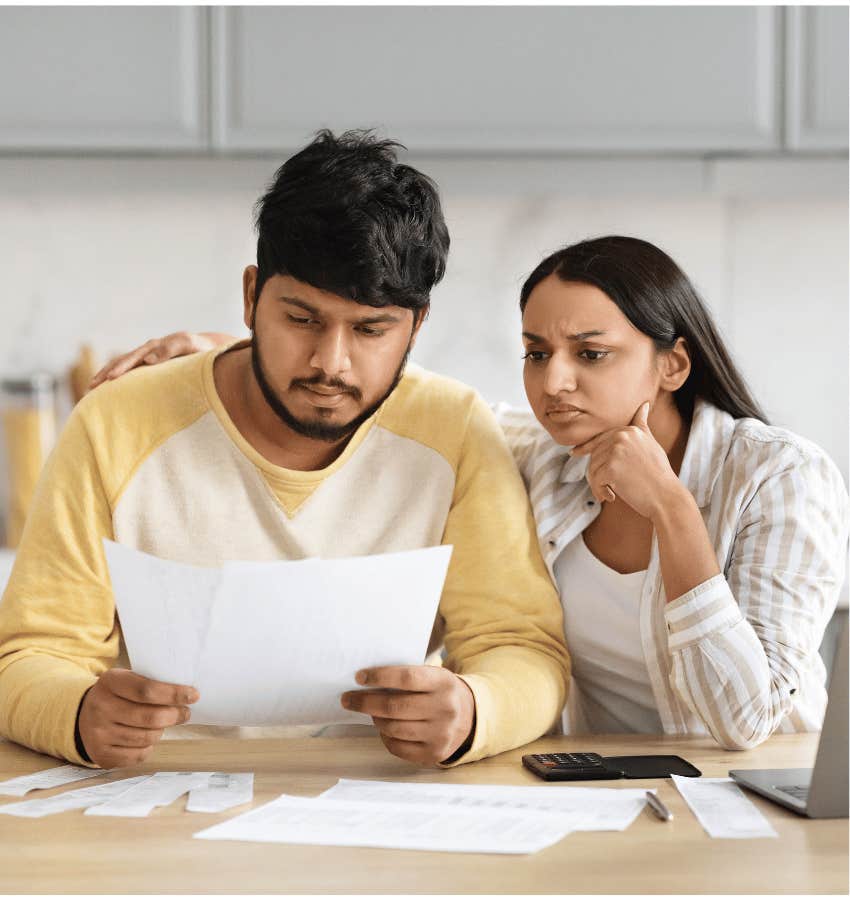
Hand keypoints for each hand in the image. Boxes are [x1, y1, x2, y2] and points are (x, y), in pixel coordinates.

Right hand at [77, 668, 198, 767]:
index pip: (147, 690)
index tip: (194, 695)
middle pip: (150, 717)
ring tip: (162, 724)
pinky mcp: (101, 754)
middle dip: (174, 715)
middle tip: (185, 713)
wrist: (82, 717)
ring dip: (161, 731)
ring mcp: (99, 734)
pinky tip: (146, 738)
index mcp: (110, 682)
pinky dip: (149, 747)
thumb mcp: (127, 679)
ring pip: (147, 737)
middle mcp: (101, 708)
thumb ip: (151, 683)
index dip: (174, 694)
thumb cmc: (117, 695)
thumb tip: (187, 693)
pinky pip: (138, 755)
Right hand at [89, 332, 233, 389]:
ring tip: (90, 390)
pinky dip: (115, 378)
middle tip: (92, 386)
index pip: (135, 357)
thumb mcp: (191, 345)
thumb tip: (148, 360)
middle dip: (107, 373)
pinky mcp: (148, 365)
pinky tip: (106, 391)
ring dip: (105, 376)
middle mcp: (148, 350)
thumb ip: (172, 349)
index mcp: (157, 347)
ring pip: (121, 366)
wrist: (207, 347)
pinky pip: (127, 371)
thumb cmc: (202, 349)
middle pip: (123, 361)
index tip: (111, 378)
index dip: (123, 367)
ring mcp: (147, 357)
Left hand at [340, 665, 474, 765]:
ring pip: (393, 728)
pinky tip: (384, 727)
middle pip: (394, 707)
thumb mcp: (432, 675)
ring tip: (369, 712)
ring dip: (374, 719)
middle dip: (365, 702)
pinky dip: (385, 736)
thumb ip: (406, 677)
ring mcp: (441, 734)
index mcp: (443, 682)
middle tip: (348, 699)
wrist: (470, 716)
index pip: (406, 678)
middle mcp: (445, 708)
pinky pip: (397, 747)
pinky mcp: (434, 753)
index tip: (359, 677)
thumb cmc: (439, 691)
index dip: (380, 676)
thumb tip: (365, 682)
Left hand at [570, 401, 682, 520]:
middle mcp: (622, 437)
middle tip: (604, 487)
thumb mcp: (651, 443)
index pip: (600, 438)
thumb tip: (643, 404)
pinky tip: (611, 497)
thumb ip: (641, 425)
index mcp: (629, 430)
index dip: (586, 447)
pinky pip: (595, 480)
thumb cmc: (658, 473)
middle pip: (594, 454)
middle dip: (596, 471)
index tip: (574, 452)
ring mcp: (616, 451)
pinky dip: (599, 491)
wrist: (666, 496)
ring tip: (609, 494)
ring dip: (597, 484)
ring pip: (592, 468)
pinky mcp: (611, 467)